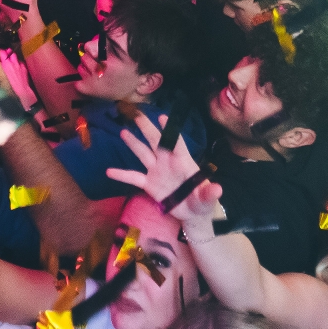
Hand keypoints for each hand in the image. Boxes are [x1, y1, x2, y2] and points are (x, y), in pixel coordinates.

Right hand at [104, 110, 224, 230]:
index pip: (176, 143)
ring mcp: (156, 171)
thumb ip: (209, 193)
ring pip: (143, 154)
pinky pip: (133, 177)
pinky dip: (121, 174)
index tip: (162, 117)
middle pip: (156, 142)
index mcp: (183, 161)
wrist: (191, 213)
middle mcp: (167, 162)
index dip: (170, 130)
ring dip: (133, 143)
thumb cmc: (201, 200)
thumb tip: (218, 189)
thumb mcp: (207, 199)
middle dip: (147, 129)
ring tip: (123, 132)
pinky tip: (109, 171)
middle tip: (137, 115)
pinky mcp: (148, 184)